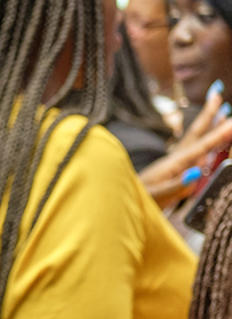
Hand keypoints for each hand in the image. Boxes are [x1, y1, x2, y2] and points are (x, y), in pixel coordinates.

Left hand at [142, 88, 231, 208]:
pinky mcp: (172, 168)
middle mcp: (175, 158)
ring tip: (223, 107)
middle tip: (217, 90)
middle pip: (196, 132)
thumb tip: (196, 172)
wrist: (122, 202)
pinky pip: (192, 149)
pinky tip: (209, 137)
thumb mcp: (159, 195)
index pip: (201, 146)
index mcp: (175, 164)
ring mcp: (174, 161)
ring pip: (195, 138)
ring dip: (208, 122)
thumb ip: (177, 185)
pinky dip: (203, 139)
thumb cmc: (140, 201)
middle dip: (208, 113)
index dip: (218, 134)